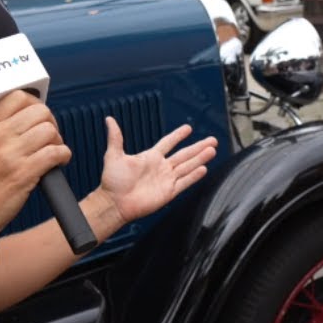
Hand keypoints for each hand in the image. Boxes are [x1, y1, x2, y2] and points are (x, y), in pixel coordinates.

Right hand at [0, 90, 70, 239]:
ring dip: (57, 141)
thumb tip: (24, 123)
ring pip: (50, 130)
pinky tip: (57, 163)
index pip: (17, 97)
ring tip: (51, 152)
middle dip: (50, 122)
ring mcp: (10, 154)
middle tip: (49, 137)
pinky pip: (56, 152)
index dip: (35, 104)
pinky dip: (63, 156)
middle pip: (39, 111)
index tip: (39, 117)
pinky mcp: (23, 173)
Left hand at [98, 117, 217, 223]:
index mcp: (150, 157)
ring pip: (188, 166)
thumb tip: (109, 120)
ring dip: (200, 158)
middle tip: (212, 140)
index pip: (168, 143)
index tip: (188, 128)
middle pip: (184, 154)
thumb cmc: (112, 181)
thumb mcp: (114, 156)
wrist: (114, 203)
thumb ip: (115, 138)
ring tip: (212, 150)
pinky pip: (184, 182)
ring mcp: (166, 180)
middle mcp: (161, 167)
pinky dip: (194, 176)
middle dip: (198, 147)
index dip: (178, 135)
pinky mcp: (168, 192)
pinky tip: (204, 169)